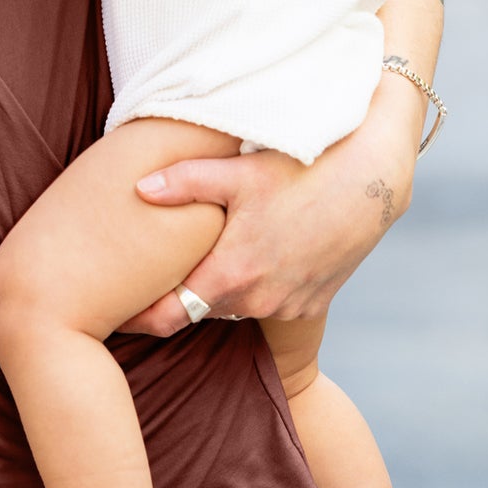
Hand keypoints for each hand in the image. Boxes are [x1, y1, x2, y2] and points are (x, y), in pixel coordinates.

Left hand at [117, 85, 419, 334]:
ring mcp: (288, 306)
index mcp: (231, 274)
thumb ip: (183, 183)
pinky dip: (252, 289)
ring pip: (234, 308)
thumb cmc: (300, 170)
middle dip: (175, 297)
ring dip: (217, 291)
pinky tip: (247, 259)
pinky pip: (268, 304)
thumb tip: (137, 189)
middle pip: (198, 310)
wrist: (371, 182)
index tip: (116, 312)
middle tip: (150, 277)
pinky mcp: (312, 303)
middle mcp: (258, 301)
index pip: (168, 316)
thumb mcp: (237, 172)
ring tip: (199, 263)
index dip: (138, 317)